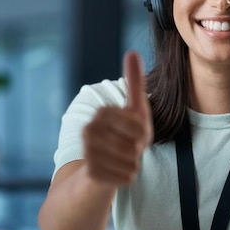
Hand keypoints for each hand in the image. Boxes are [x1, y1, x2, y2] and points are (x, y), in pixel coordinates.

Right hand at [82, 51, 153, 186]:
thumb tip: (132, 51)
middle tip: (129, 149)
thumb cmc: (122, 138)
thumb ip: (134, 83)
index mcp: (100, 114)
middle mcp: (89, 131)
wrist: (98, 173)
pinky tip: (117, 174)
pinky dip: (128, 177)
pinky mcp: (91, 174)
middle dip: (138, 149)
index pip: (137, 123)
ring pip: (132, 161)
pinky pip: (127, 177)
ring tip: (122, 160)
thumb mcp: (134, 110)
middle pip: (135, 143)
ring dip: (133, 163)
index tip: (136, 134)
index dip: (142, 131)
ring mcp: (88, 153)